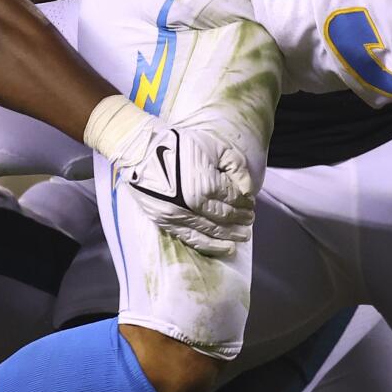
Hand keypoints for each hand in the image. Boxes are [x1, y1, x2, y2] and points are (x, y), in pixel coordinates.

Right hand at [89, 96, 253, 256]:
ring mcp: (180, 215)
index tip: (251, 204)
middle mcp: (195, 204)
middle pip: (226, 217)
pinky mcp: (167, 222)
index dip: (246, 203)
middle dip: (241, 220)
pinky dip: (211, 246)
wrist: (140, 151)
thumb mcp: (214, 146)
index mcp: (208, 183)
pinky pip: (192, 239)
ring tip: (243, 237)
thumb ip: (236, 166)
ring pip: (212, 232)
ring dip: (230, 235)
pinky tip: (225, 248)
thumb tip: (248, 189)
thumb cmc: (178, 144)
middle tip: (250, 221)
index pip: (235, 199)